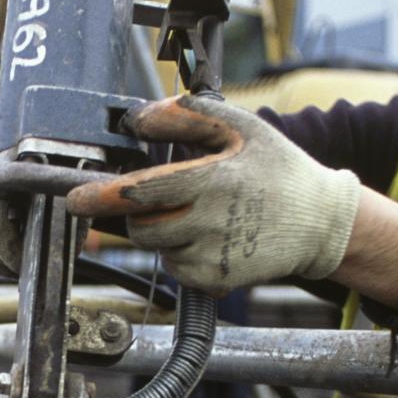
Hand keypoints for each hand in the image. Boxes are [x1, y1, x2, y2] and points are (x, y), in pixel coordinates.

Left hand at [65, 94, 363, 294]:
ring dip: (161, 233)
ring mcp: (214, 257)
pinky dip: (180, 255)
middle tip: (152, 202)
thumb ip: (187, 115)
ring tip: (196, 215)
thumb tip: (139, 117)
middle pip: (141, 228)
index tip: (77, 198)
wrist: (321, 222)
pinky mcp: (218, 282)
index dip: (103, 196)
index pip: (141, 192)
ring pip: (157, 249)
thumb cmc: (278, 169)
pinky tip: (208, 237)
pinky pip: (177, 270)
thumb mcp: (242, 127)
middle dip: (136, 215)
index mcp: (212, 180)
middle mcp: (210, 223)